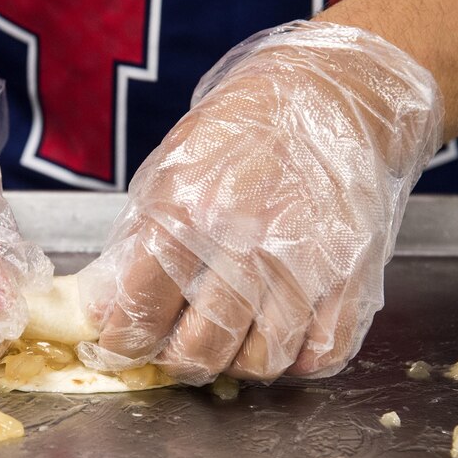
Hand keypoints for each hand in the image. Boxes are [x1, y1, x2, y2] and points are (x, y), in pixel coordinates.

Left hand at [81, 21, 442, 383]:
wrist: (336, 94)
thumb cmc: (245, 128)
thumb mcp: (170, 169)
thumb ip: (135, 242)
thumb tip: (102, 309)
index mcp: (189, 209)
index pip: (140, 310)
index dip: (123, 342)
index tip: (123, 345)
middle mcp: (247, 242)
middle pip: (200, 350)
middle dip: (178, 361)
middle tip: (175, 349)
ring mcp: (306, 263)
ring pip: (262, 363)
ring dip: (237, 363)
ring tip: (228, 339)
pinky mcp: (354, 275)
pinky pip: (322, 354)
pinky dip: (296, 360)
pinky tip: (279, 335)